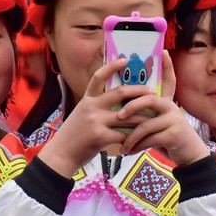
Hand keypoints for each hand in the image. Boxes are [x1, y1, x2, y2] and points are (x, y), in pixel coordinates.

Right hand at [38, 57, 154, 177]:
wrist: (61, 155)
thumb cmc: (73, 135)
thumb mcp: (81, 114)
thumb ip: (96, 106)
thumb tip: (116, 101)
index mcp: (87, 99)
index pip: (98, 77)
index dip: (111, 66)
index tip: (124, 60)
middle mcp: (91, 107)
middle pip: (120, 93)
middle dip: (139, 90)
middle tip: (152, 92)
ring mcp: (95, 121)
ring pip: (127, 116)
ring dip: (142, 117)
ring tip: (154, 117)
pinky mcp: (100, 136)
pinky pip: (123, 135)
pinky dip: (133, 137)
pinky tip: (140, 139)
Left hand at [118, 51, 208, 165]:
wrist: (187, 156)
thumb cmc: (166, 138)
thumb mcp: (155, 124)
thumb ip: (145, 115)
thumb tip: (120, 109)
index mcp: (166, 102)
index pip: (169, 81)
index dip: (168, 66)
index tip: (165, 52)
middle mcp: (172, 107)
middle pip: (149, 99)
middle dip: (131, 107)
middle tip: (118, 116)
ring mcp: (175, 119)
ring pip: (146, 124)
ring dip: (131, 137)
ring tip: (121, 146)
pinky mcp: (175, 134)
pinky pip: (150, 138)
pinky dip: (137, 146)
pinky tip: (129, 151)